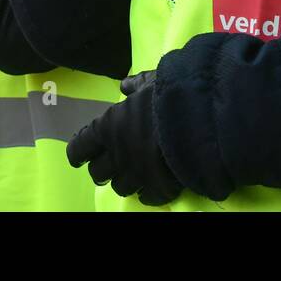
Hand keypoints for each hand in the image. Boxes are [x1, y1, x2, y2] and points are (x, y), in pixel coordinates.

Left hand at [66, 70, 182, 204]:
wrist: (200, 120)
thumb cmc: (170, 96)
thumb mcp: (151, 82)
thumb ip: (136, 84)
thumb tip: (124, 85)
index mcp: (108, 128)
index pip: (79, 148)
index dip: (79, 153)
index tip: (82, 155)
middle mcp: (117, 155)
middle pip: (97, 173)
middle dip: (103, 169)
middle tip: (112, 163)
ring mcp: (136, 175)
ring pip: (120, 188)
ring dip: (125, 180)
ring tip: (135, 173)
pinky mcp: (157, 189)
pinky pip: (146, 198)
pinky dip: (147, 192)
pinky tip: (153, 185)